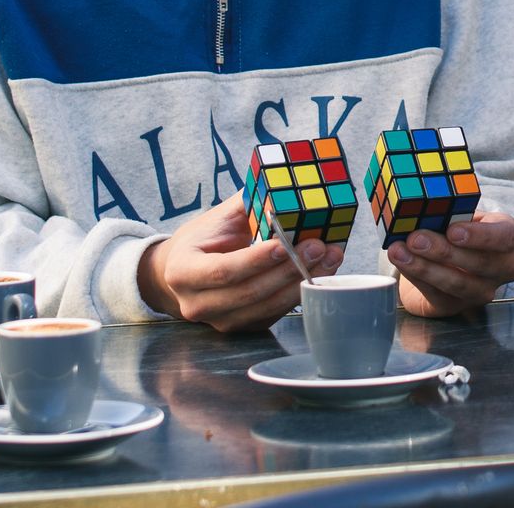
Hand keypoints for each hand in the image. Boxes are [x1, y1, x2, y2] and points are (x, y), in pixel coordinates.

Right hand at [137, 198, 343, 332]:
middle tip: (318, 246)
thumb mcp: (217, 218)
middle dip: (288, 269)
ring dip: (301, 282)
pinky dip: (299, 292)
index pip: (223, 271)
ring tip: (329, 257)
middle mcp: (197, 304)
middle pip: (249, 292)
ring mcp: (220, 320)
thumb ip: (248, 203)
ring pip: (266, 307)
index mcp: (183, 272)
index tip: (284, 244)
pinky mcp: (243, 327)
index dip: (255, 260)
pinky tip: (321, 272)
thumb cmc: (203, 240)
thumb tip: (283, 187)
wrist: (186, 273)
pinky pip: (275, 313)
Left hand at [386, 212, 513, 317]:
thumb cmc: (459, 228)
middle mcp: (504, 267)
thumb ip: (450, 213)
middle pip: (479, 263)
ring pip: (458, 283)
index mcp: (510, 237)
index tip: (453, 231)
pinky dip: (417, 277)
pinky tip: (402, 262)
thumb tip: (421, 208)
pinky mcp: (458, 306)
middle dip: (443, 251)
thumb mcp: (461, 215)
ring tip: (400, 251)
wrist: (451, 258)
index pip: (505, 237)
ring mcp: (483, 291)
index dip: (480, 236)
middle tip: (416, 238)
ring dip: (425, 267)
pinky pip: (438, 294)